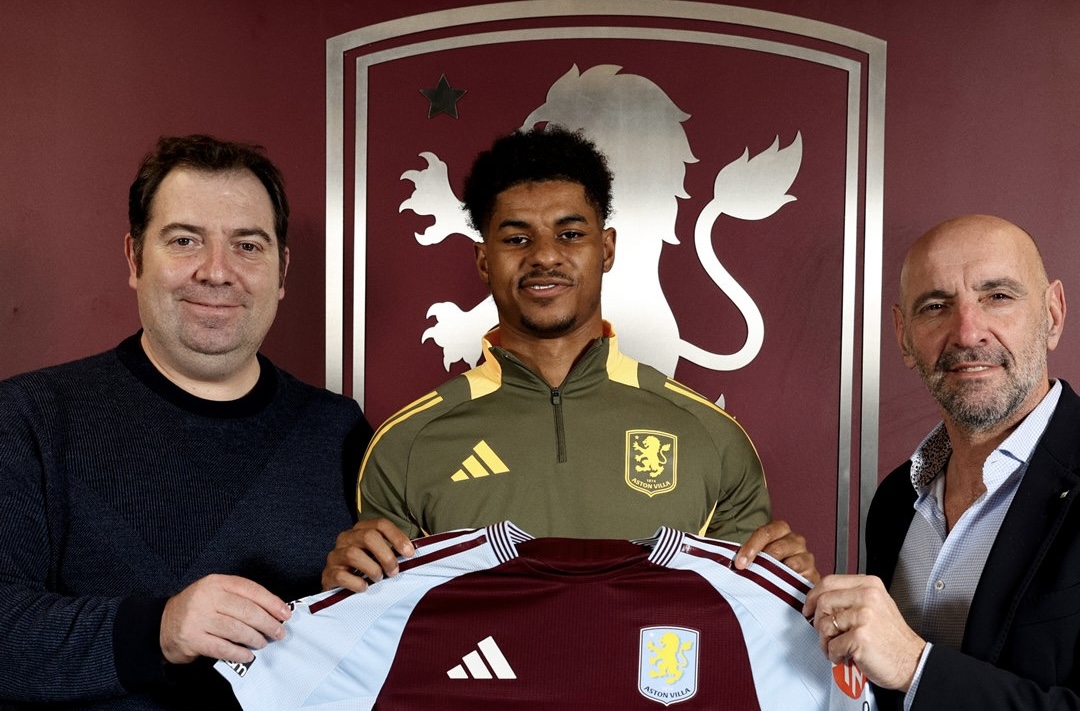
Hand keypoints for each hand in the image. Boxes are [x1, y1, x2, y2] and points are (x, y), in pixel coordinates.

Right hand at [160, 574, 290, 664]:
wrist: (163, 623)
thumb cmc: (198, 608)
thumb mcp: (216, 592)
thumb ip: (240, 597)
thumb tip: (273, 610)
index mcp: (216, 582)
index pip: (251, 590)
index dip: (272, 602)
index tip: (285, 613)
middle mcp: (207, 598)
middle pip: (246, 611)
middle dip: (267, 623)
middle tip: (279, 632)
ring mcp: (198, 618)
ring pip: (236, 629)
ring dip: (255, 638)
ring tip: (263, 642)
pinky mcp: (192, 639)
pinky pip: (222, 647)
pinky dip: (238, 653)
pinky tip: (247, 655)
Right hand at [321, 517, 414, 591]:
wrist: (340, 588)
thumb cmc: (366, 569)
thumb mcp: (381, 556)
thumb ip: (395, 552)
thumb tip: (415, 552)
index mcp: (360, 530)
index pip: (380, 524)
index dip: (397, 536)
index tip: (409, 553)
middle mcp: (346, 538)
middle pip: (369, 536)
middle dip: (386, 555)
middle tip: (394, 571)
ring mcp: (335, 555)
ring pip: (353, 554)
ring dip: (372, 569)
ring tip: (378, 578)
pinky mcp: (328, 574)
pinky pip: (341, 576)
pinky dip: (356, 582)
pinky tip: (364, 587)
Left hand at [734, 519, 818, 582]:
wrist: (785, 578)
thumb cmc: (766, 562)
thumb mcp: (756, 552)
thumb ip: (747, 553)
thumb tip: (735, 563)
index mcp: (781, 529)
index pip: (766, 533)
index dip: (751, 547)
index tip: (740, 563)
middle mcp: (796, 541)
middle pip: (777, 548)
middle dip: (761, 562)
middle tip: (748, 573)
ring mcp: (806, 557)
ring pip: (791, 564)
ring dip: (776, 574)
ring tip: (765, 581)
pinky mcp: (813, 575)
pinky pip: (802, 580)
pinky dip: (790, 585)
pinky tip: (779, 589)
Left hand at [803, 574, 925, 690]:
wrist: (913, 663)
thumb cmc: (892, 639)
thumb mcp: (876, 606)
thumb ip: (851, 598)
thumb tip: (819, 600)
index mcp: (869, 585)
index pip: (829, 582)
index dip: (813, 596)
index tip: (809, 608)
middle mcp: (867, 596)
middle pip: (823, 602)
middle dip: (818, 622)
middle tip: (826, 634)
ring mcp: (864, 615)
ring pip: (825, 624)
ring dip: (826, 642)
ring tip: (838, 648)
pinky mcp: (860, 636)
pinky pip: (832, 645)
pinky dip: (834, 655)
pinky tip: (845, 656)